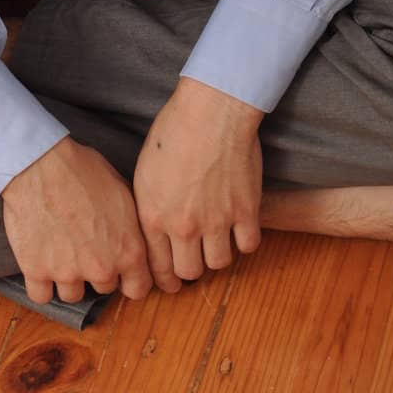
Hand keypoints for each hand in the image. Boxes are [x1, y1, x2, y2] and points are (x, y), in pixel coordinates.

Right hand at [0, 136, 155, 305]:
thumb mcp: (122, 190)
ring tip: (60, 253)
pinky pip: (41, 296)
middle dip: (97, 271)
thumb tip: (132, 235)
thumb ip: (131, 224)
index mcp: (128, 250)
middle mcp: (101, 268)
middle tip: (85, 248)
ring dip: (69, 279)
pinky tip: (41, 265)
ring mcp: (68, 273)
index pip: (138, 288)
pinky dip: (41, 285)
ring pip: (73, 294)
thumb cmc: (83, 170)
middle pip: (103, 288)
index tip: (121, 273)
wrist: (42, 165)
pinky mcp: (36, 271)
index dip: (130, 280)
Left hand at [133, 77, 264, 289]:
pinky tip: (240, 226)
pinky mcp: (245, 211)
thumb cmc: (173, 131)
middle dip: (191, 268)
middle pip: (189, 272)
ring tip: (218, 239)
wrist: (210, 111)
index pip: (157, 267)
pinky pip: (248, 246)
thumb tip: (153, 231)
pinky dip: (244, 240)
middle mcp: (184, 225)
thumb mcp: (145, 172)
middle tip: (196, 259)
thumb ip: (149, 208)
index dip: (165, 278)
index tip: (172, 281)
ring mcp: (217, 221)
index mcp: (154, 216)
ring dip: (218, 254)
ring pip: (219, 263)